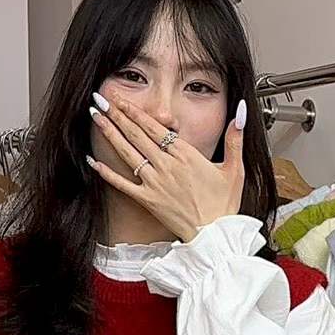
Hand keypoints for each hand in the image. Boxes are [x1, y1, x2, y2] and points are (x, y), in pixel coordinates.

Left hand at [88, 96, 245, 242]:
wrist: (215, 236)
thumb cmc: (224, 205)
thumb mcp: (235, 169)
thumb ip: (235, 139)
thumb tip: (241, 112)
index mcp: (186, 155)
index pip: (156, 127)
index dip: (137, 112)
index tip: (123, 100)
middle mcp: (167, 166)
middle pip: (137, 134)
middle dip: (117, 114)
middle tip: (101, 99)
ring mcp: (155, 183)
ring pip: (127, 152)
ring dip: (110, 133)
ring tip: (95, 117)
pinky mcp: (148, 200)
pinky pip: (122, 184)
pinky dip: (106, 172)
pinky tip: (93, 160)